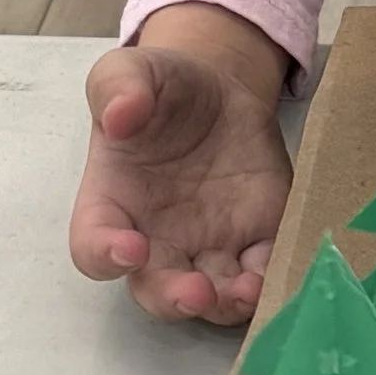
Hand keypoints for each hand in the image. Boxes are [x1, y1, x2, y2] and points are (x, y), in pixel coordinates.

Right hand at [69, 8, 293, 325]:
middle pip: (155, 289)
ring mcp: (208, 245)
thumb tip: (119, 115)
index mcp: (112, 203)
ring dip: (226, 303)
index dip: (105, 254)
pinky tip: (281, 272)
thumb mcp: (132, 71)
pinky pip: (262, 270)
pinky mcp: (257, 237)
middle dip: (174, 298)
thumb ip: (119, 87)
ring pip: (212, 295)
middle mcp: (156, 239)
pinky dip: (271, 279)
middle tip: (195, 292)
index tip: (128, 248)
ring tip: (247, 291)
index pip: (94, 245)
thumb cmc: (162, 88)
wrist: (219, 90)